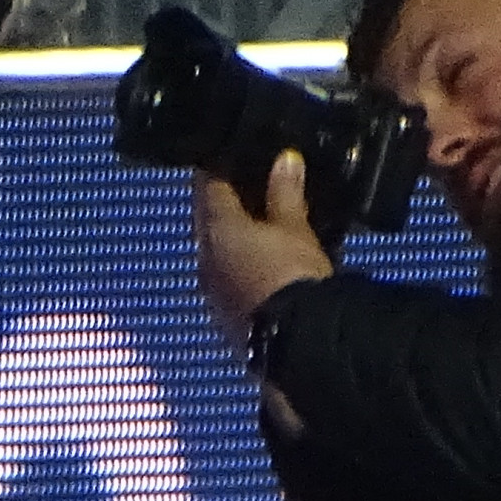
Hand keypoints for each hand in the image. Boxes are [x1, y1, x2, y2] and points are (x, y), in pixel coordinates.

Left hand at [194, 152, 334, 348]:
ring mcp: (212, 290)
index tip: (233, 152)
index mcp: (214, 230)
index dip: (221, 164)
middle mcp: (204, 258)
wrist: (296, 348)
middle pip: (210, 218)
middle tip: (254, 183)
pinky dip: (244, 263)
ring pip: (218, 249)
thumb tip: (284, 159)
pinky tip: (267, 261)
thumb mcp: (295, 230)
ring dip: (237, 234)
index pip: (208, 184)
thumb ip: (286, 193)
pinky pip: (230, 276)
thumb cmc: (293, 277)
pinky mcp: (226, 316)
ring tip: (267, 221)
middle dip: (228, 201)